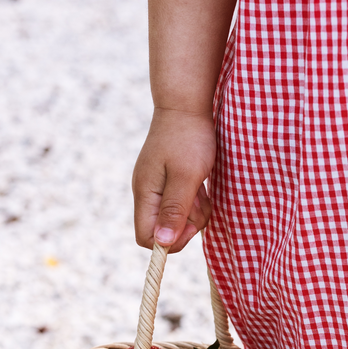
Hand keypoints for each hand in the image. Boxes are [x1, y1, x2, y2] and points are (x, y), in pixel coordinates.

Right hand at [132, 107, 216, 252]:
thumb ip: (174, 210)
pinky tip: (201, 184)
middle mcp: (147, 194)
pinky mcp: (169, 182)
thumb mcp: (186, 177)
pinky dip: (195, 201)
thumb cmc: (189, 139)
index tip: (191, 224)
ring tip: (201, 188)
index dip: (170, 241)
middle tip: (200, 200)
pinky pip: (183, 205)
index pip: (146, 238)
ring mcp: (157, 187)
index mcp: (145, 194)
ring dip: (195, 212)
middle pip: (164, 231)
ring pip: (177, 219)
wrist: (187, 105)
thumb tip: (161, 243)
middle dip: (187, 225)